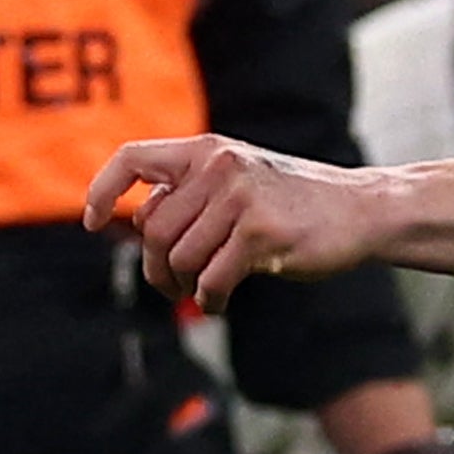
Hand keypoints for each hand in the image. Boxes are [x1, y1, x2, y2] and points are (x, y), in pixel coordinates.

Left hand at [87, 133, 382, 300]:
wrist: (362, 211)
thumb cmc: (296, 202)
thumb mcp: (240, 180)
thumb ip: (191, 192)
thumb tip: (133, 223)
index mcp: (208, 150)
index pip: (133, 159)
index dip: (103, 189)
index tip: (90, 221)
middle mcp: (220, 168)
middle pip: (153, 229)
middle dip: (155, 268)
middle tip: (171, 287)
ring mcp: (241, 199)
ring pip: (180, 259)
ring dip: (185, 288)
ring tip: (202, 294)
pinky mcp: (262, 235)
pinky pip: (211, 281)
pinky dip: (209, 301)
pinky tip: (219, 304)